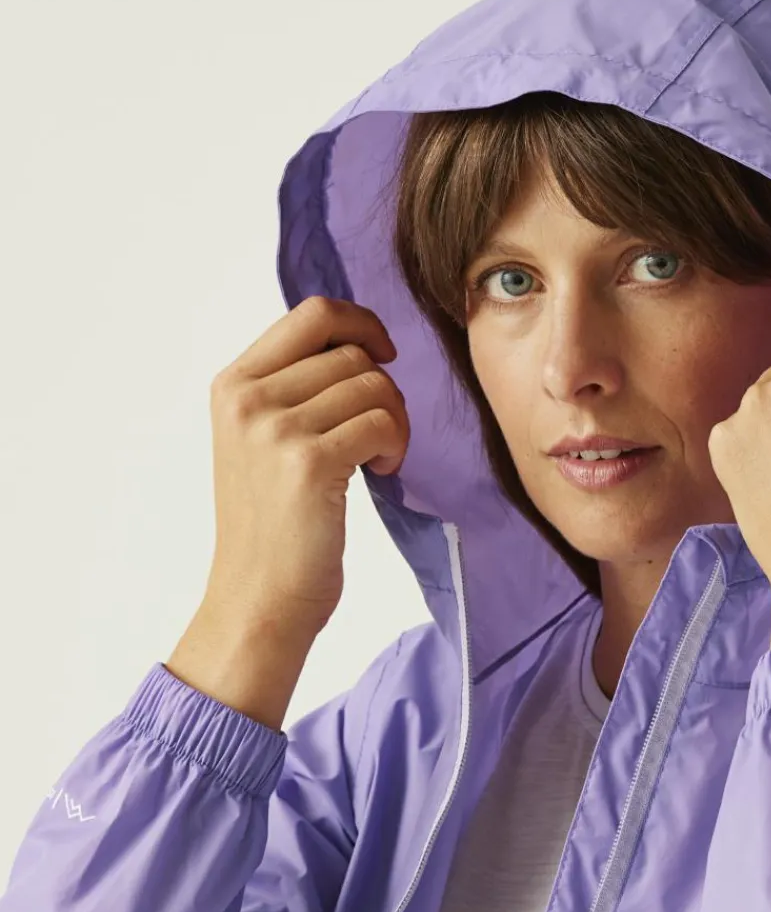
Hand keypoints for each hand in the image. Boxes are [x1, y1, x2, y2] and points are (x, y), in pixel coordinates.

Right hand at [201, 295, 409, 643]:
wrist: (260, 597)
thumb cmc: (274, 522)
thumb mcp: (261, 439)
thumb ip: (294, 385)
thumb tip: (361, 340)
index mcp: (234, 384)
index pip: (313, 314)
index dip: (362, 324)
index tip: (385, 354)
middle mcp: (247, 399)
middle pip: (352, 352)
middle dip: (385, 388)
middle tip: (382, 433)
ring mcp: (274, 429)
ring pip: (373, 385)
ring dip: (395, 421)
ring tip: (380, 456)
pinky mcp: (308, 463)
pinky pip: (382, 423)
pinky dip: (396, 445)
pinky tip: (381, 472)